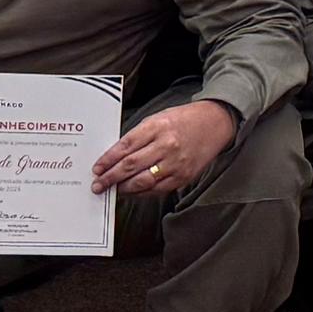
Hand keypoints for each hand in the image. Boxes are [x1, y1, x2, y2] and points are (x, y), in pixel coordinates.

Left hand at [99, 96, 240, 198]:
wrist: (215, 123)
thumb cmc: (184, 120)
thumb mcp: (158, 119)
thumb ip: (138, 136)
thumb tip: (116, 157)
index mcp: (157, 127)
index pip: (125, 146)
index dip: (108, 160)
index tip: (97, 168)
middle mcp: (166, 145)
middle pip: (130, 165)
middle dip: (110, 177)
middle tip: (98, 184)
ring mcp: (175, 163)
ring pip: (142, 181)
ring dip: (124, 188)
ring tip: (113, 189)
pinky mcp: (183, 177)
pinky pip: (157, 189)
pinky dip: (141, 193)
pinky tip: (132, 192)